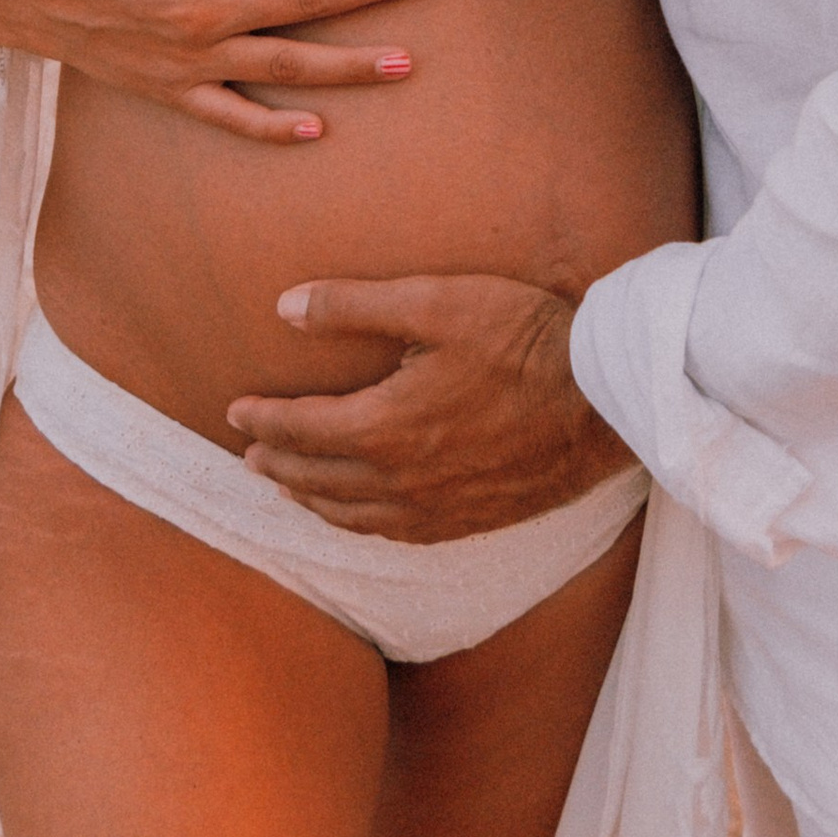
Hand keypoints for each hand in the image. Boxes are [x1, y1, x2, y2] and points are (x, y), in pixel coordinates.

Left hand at [227, 272, 629, 537]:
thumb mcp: (435, 302)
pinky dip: (356, 525)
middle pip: (315, 479)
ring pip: (349, 515)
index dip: (261, 420)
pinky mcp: (467, 522)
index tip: (234, 411)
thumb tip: (285, 307)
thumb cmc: (523, 340)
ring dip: (309, 500)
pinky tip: (356, 516)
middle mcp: (400, 480)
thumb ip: (354, 306)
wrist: (602, 402)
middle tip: (249, 453)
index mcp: (383, 426)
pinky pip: (392, 535)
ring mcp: (434, 509)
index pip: (299, 429)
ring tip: (287, 488)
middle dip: (275, 463)